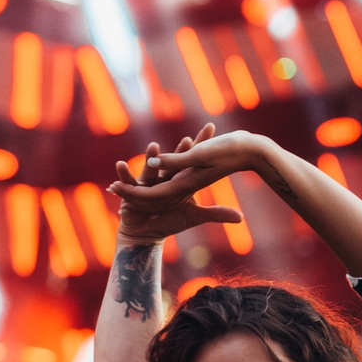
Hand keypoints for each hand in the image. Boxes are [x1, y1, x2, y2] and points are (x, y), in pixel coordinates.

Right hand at [112, 127, 245, 242]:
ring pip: (151, 170)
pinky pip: (130, 183)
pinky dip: (125, 175)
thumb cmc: (169, 221)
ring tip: (153, 147)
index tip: (211, 130)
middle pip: (173, 164)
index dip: (202, 147)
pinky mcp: (134, 192)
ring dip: (152, 158)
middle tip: (188, 142)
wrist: (146, 230)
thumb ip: (216, 214)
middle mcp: (165, 178)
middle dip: (179, 154)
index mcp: (180, 180)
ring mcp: (149, 183)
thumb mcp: (195, 216)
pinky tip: (121, 165)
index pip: (192, 161)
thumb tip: (240, 217)